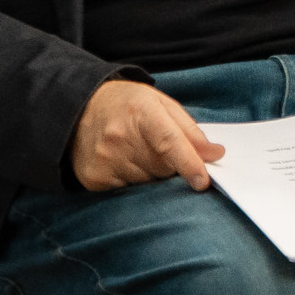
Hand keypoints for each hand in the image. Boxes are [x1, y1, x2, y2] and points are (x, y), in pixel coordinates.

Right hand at [72, 79, 225, 191]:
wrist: (79, 108)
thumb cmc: (127, 106)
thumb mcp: (161, 104)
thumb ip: (190, 130)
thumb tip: (215, 154)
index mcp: (141, 110)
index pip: (169, 142)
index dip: (188, 164)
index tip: (202, 181)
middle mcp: (119, 135)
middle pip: (163, 167)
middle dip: (170, 165)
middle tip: (157, 148)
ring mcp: (104, 158)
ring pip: (147, 182)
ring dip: (151, 173)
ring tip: (136, 152)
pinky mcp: (94, 177)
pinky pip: (128, 191)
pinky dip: (132, 181)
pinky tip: (123, 162)